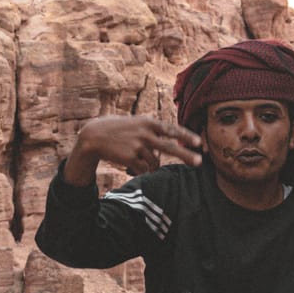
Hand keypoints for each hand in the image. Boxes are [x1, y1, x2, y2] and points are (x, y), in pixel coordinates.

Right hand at [63, 115, 202, 184]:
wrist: (94, 136)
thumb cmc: (118, 128)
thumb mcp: (136, 121)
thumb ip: (153, 126)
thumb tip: (170, 136)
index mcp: (148, 122)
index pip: (171, 129)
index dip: (186, 136)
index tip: (198, 143)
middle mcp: (145, 133)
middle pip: (170, 147)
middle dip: (186, 155)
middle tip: (199, 162)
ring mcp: (137, 146)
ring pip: (154, 162)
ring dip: (151, 165)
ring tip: (138, 159)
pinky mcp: (129, 158)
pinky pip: (143, 169)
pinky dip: (141, 170)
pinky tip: (131, 165)